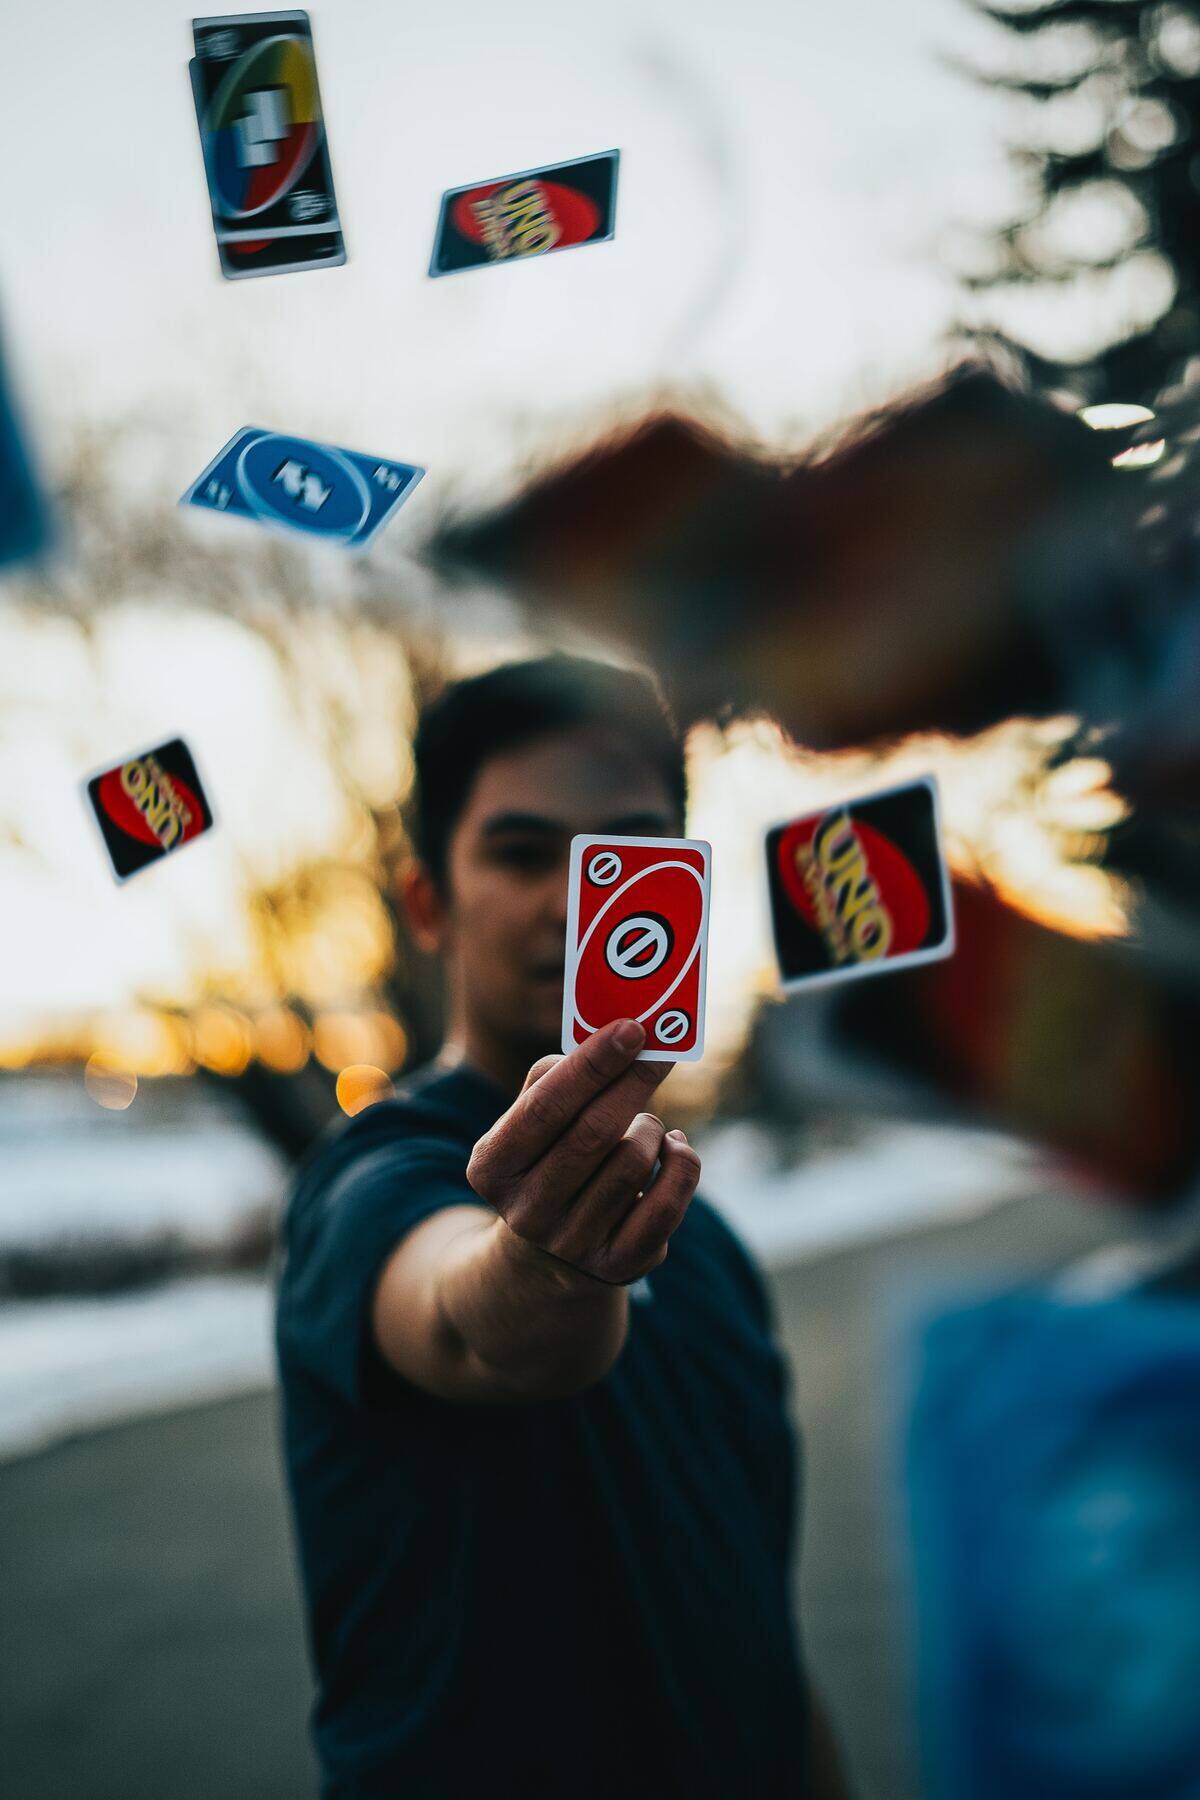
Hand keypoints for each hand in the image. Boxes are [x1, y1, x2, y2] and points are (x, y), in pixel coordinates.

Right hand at [466, 1018, 701, 1287]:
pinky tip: (673, 1148)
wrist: (548, 1253)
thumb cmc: (544, 1158)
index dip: (592, 1064)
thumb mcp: (526, 1122)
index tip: (631, 1029)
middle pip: (595, 1133)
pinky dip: (681, 1166)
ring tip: (646, 1120)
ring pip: (633, 1164)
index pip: (546, 1106)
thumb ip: (555, 1077)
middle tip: (661, 1051)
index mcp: (492, 1168)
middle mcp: (527, 1213)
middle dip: (634, 1082)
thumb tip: (611, 1040)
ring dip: (650, 1127)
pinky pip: (666, 1207)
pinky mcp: (618, 1265)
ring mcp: (572, 1245)